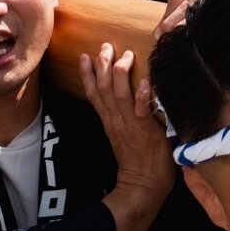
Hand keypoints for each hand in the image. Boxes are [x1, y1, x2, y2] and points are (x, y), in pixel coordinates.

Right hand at [80, 43, 172, 195]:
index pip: (93, 93)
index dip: (87, 74)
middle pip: (103, 88)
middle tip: (105, 46)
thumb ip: (124, 119)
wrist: (142, 185)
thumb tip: (129, 103)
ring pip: (118, 93)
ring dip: (120, 72)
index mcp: (109, 121)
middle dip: (102, 64)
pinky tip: (145, 81)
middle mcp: (115, 120)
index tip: (84, 55)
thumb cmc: (138, 162)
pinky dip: (141, 95)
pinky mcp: (145, 131)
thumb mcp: (124, 136)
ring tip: (125, 55)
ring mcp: (129, 125)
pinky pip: (140, 111)